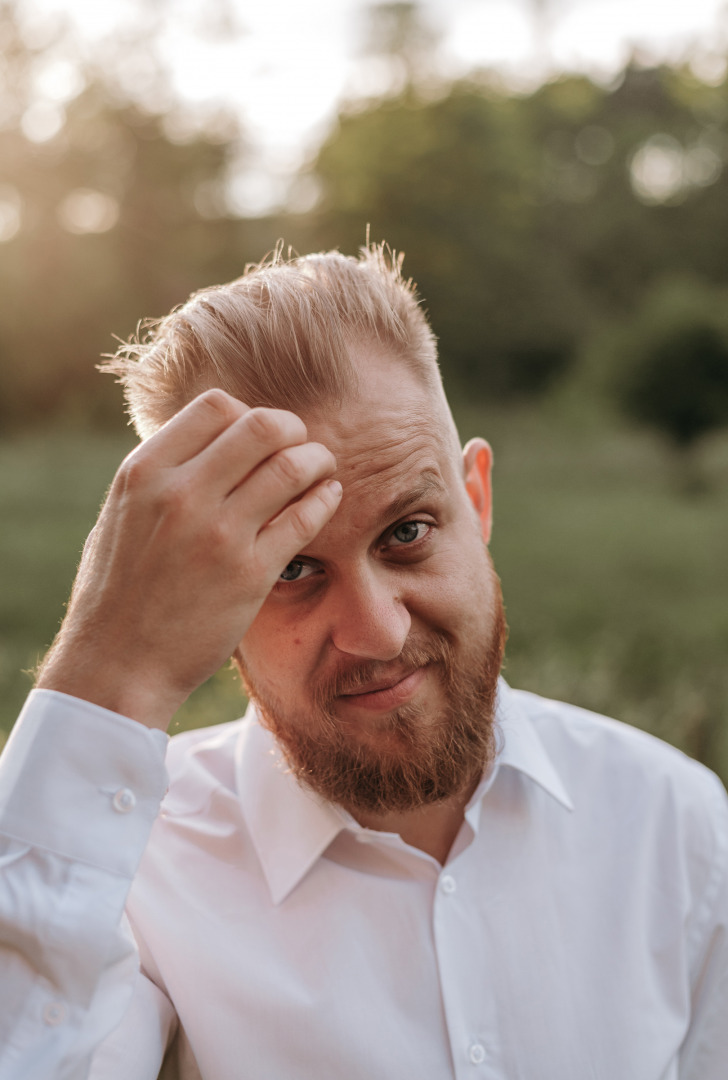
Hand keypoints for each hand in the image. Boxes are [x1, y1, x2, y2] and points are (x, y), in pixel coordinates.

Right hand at [36, 390, 341, 729]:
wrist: (116, 665)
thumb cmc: (117, 591)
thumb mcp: (122, 515)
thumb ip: (163, 476)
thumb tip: (211, 444)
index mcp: (144, 472)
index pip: (216, 406)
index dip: (248, 412)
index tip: (260, 434)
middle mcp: (181, 494)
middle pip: (262, 426)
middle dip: (292, 428)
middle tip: (302, 444)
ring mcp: (219, 533)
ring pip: (292, 467)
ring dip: (317, 460)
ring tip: (322, 468)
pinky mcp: (250, 573)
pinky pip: (305, 517)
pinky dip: (324, 499)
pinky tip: (328, 497)